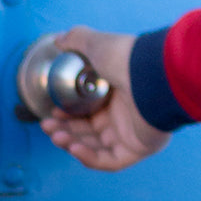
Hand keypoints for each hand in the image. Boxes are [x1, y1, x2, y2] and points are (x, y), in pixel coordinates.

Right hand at [40, 27, 169, 171]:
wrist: (153, 73)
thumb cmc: (128, 59)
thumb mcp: (98, 44)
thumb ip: (77, 40)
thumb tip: (60, 39)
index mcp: (120, 94)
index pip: (89, 111)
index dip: (68, 114)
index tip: (52, 110)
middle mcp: (128, 114)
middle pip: (90, 131)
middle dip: (65, 130)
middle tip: (48, 125)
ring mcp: (135, 132)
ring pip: (96, 147)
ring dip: (71, 143)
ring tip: (55, 135)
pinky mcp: (140, 147)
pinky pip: (111, 161)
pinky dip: (89, 157)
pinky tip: (73, 147)